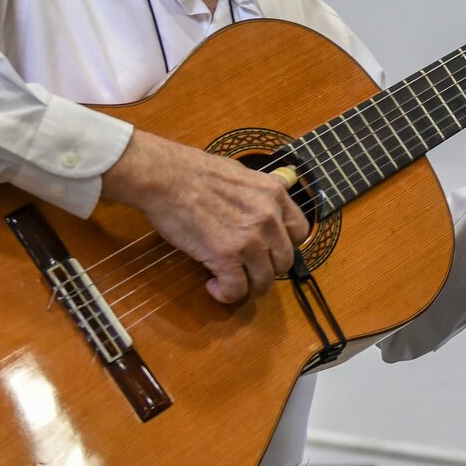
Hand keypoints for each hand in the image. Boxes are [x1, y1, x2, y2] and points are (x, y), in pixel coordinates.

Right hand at [100, 129, 308, 304]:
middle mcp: (269, 218)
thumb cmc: (195, 171)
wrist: (165, 177)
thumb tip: (272, 198)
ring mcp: (250, 239)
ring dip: (248, 285)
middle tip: (247, 268)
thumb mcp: (242, 173)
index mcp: (275, 195)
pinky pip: (237, 289)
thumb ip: (260, 192)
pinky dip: (226, 294)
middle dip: (266, 269)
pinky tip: (214, 286)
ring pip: (264, 280)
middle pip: (284, 260)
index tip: (269, 250)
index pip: (300, 231)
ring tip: (229, 280)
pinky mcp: (225, 256)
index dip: (285, 245)